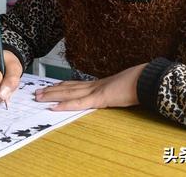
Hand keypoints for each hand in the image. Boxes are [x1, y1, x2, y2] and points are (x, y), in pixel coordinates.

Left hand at [34, 63, 148, 110]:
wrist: (148, 79)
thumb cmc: (141, 83)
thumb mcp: (126, 88)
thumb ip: (118, 91)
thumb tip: (118, 94)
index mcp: (101, 84)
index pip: (78, 85)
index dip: (63, 86)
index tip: (52, 86)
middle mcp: (95, 85)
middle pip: (69, 87)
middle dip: (52, 90)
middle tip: (37, 92)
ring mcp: (96, 91)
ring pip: (69, 93)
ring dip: (53, 96)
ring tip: (39, 97)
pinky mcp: (100, 98)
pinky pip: (79, 103)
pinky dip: (65, 105)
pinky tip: (53, 107)